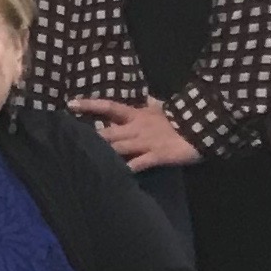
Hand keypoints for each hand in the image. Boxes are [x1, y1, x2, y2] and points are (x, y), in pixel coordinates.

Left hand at [66, 95, 200, 171]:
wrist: (203, 128)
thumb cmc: (180, 118)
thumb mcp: (162, 107)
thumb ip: (151, 103)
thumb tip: (148, 95)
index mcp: (137, 114)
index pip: (109, 107)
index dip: (90, 105)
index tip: (70, 104)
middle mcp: (136, 128)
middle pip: (107, 132)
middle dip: (88, 137)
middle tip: (67, 139)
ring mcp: (144, 143)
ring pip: (117, 148)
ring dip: (101, 153)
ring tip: (82, 158)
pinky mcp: (155, 156)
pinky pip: (137, 164)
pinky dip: (125, 169)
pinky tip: (113, 175)